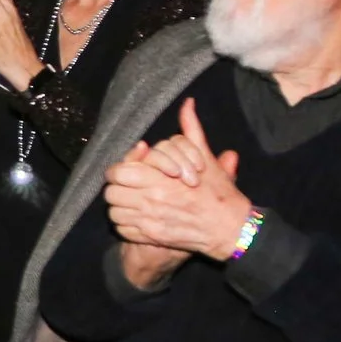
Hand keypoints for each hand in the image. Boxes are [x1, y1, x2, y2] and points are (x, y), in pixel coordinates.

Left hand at [102, 99, 252, 262]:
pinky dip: (126, 224)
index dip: (120, 170)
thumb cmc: (218, 192)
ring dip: (120, 206)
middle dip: (118, 188)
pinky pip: (122, 229)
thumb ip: (190, 131)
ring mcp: (148, 222)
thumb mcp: (205, 158)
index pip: (117, 173)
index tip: (129, 170)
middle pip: (111, 192)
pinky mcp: (150, 237)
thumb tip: (187, 104)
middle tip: (129, 186)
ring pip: (113, 212)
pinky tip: (138, 217)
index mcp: (159, 179)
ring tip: (132, 201)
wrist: (229, 227)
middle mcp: (150, 201)